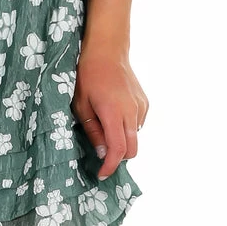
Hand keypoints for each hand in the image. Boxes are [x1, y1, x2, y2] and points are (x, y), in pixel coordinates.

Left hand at [71, 44, 148, 181]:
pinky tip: (114, 113)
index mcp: (114, 113)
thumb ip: (93, 131)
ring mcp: (141, 106)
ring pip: (136, 136)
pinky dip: (127, 127)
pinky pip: (138, 123)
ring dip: (123, 140)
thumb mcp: (81, 105)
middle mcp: (132, 111)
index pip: (118, 150)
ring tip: (105, 126)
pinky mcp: (145, 102)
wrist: (106, 50)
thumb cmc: (87, 76)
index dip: (111, 166)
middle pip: (132, 149)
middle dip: (118, 157)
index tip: (102, 175)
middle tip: (102, 155)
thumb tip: (103, 154)